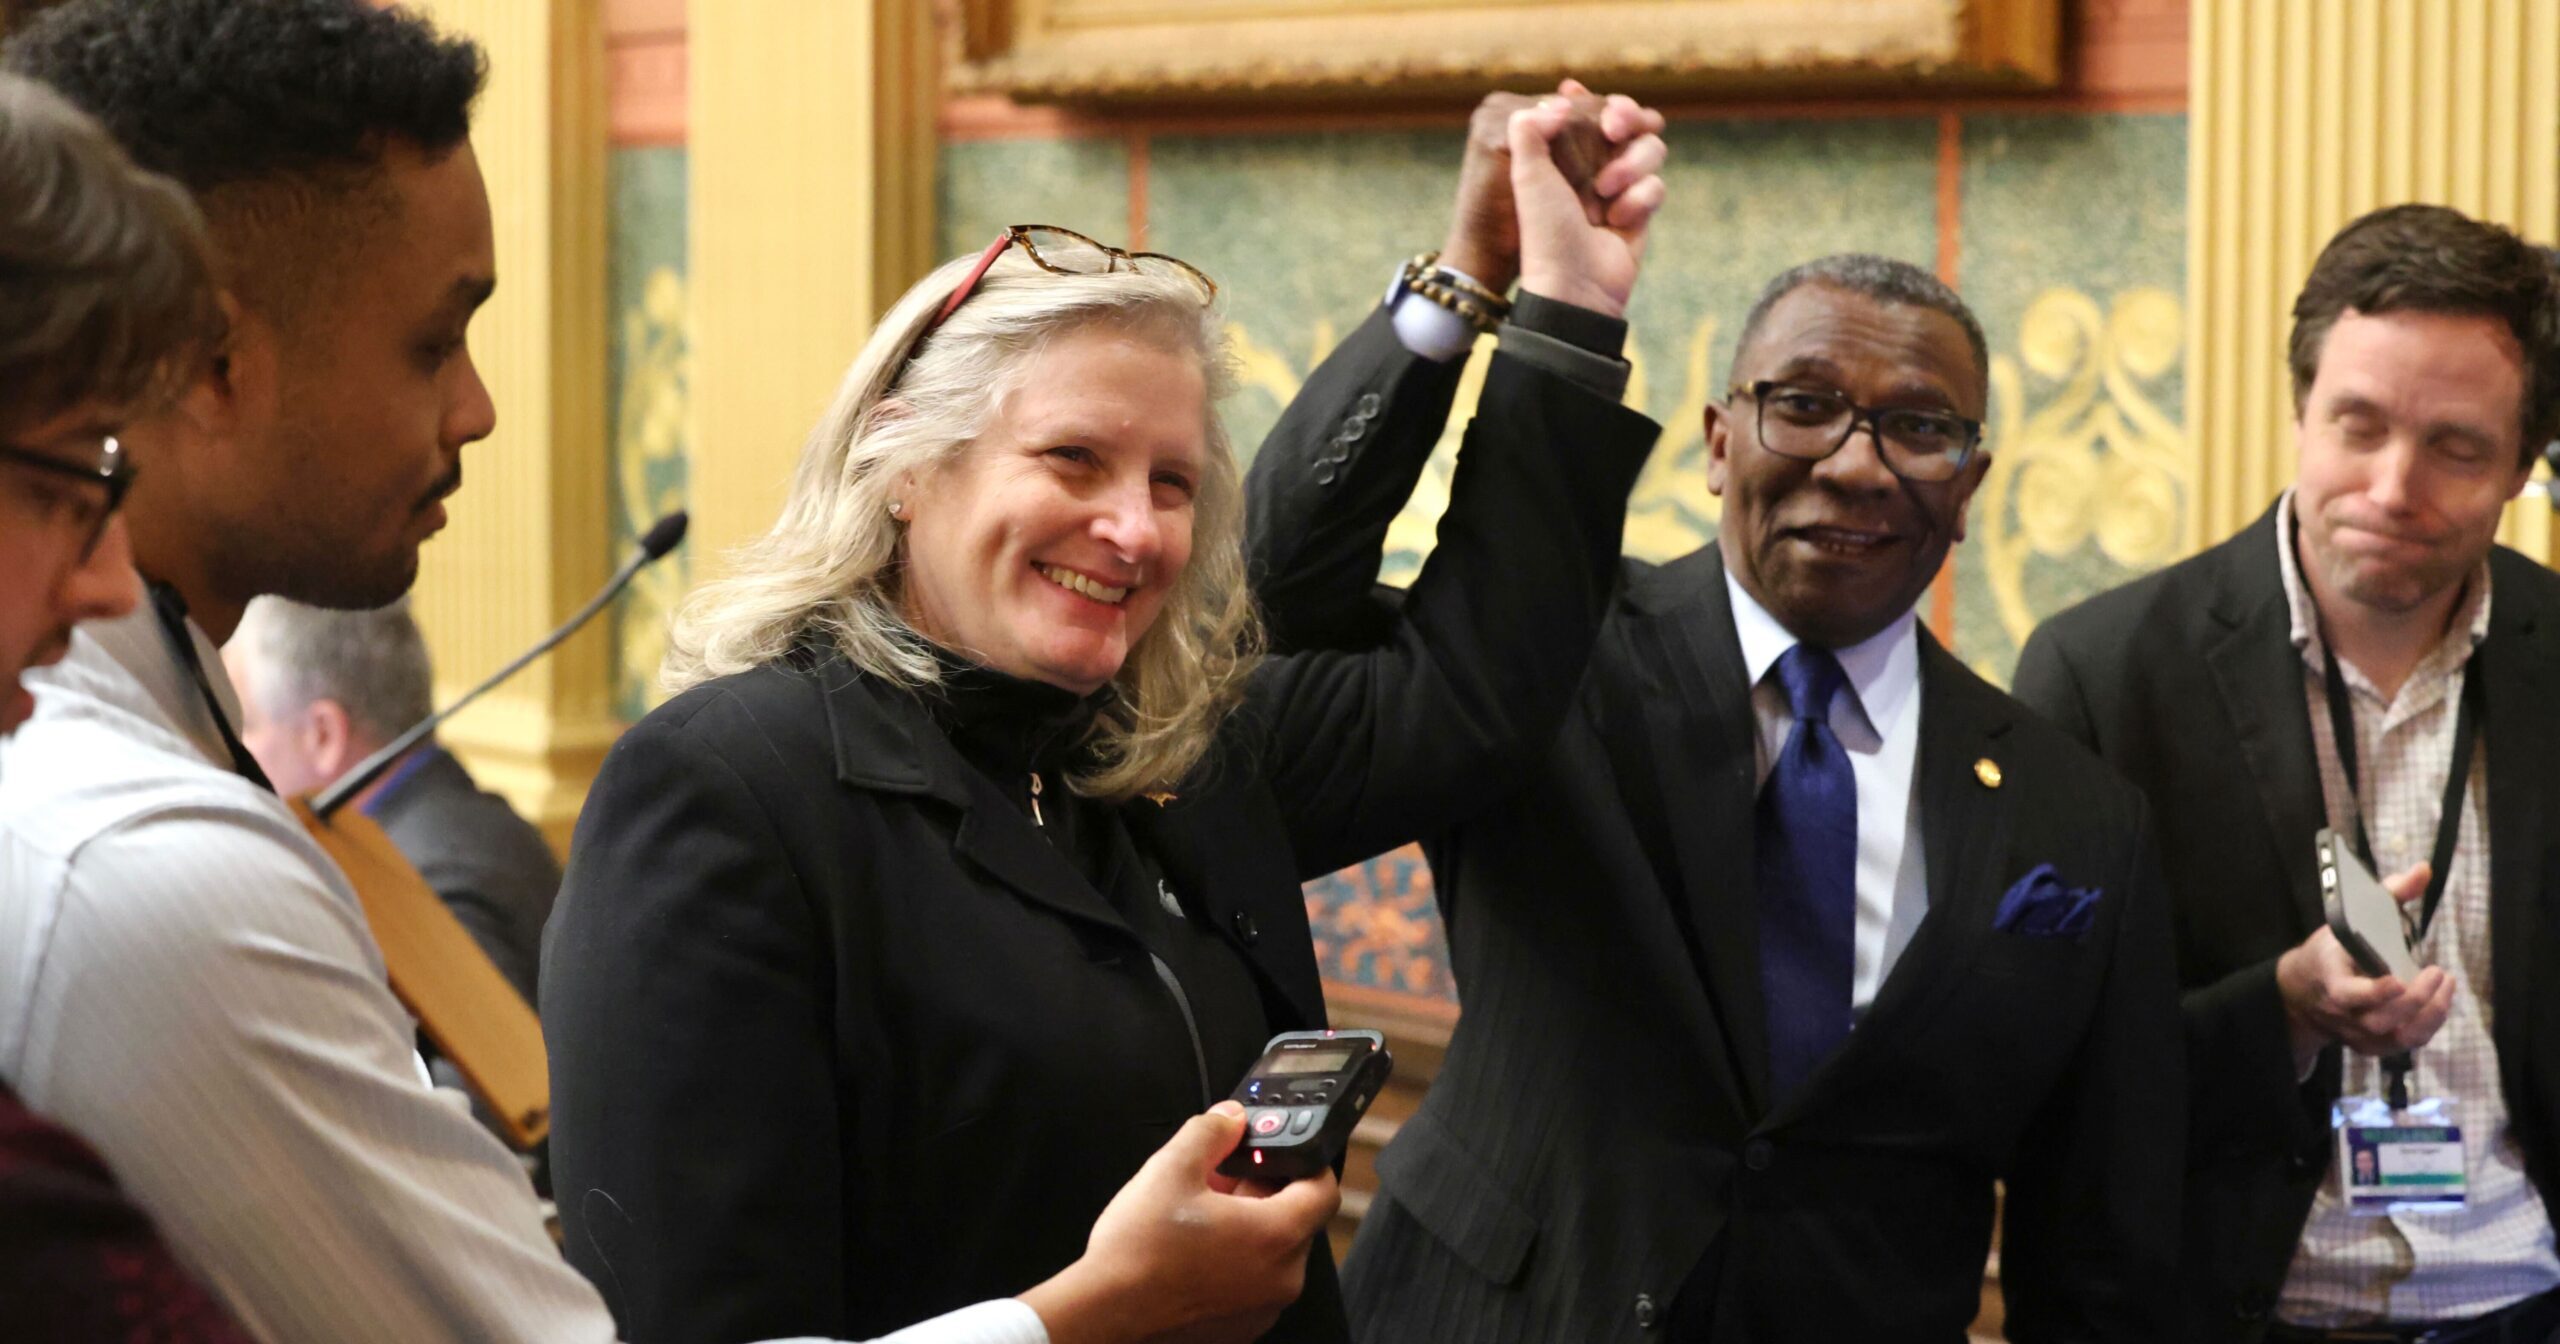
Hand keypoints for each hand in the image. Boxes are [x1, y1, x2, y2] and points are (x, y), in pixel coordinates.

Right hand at [1017, 1102, 1340, 1343]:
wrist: (1106, 1314)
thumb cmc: (1139, 1251)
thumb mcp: (1171, 1169)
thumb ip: (1210, 1132)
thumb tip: (1231, 1117)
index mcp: (1277, 1235)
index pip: (1325, 1190)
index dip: (1307, 1164)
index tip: (1282, 1154)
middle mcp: (1282, 1278)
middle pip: (1297, 1221)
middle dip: (1265, 1193)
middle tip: (1226, 1178)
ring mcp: (1263, 1308)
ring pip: (1273, 1254)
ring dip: (1250, 1228)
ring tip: (1203, 1215)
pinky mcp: (1242, 1328)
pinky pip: (1254, 1284)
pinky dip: (1237, 1263)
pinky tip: (1196, 1251)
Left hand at [1441, 79, 1665, 297]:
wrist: (1573, 284)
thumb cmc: (1545, 230)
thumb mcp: (1526, 174)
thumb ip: (1530, 128)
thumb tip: (1563, 100)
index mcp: (1561, 157)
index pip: (1585, 114)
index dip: (1590, 100)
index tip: (1577, 93)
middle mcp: (1592, 169)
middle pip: (1628, 121)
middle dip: (1625, 115)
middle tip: (1613, 127)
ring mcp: (1620, 189)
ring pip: (1649, 148)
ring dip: (1630, 164)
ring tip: (1604, 191)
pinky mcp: (1641, 210)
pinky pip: (1656, 185)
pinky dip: (1639, 199)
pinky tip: (1618, 220)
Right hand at [2275, 862, 2456, 1071]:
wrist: (2306, 991)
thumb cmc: (2334, 950)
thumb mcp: (2350, 917)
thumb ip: (2389, 895)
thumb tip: (2423, 870)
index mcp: (2330, 979)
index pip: (2347, 994)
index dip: (2373, 992)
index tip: (2398, 979)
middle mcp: (2341, 1012)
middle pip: (2378, 1019)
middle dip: (2414, 1000)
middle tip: (2436, 972)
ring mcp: (2356, 1033)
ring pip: (2395, 1037)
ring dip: (2427, 1015)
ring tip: (2445, 985)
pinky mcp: (2372, 1045)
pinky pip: (2404, 1044)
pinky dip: (2428, 1026)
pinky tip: (2441, 1001)